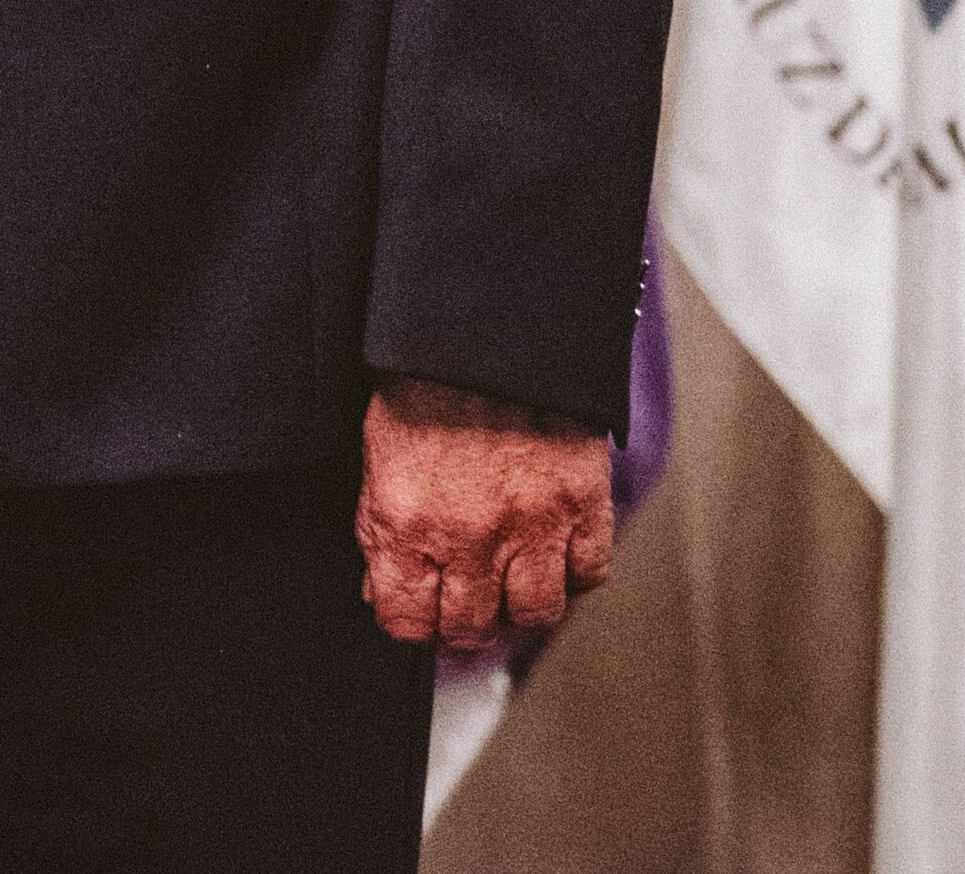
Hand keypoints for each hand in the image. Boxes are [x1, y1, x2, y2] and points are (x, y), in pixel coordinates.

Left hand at [357, 379, 616, 646]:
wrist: (486, 335)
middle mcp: (470, 537)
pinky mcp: (582, 506)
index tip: (414, 609)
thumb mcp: (376, 458)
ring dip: (518, 605)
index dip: (408, 621)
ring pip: (533, 613)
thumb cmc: (423, 385)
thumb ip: (379, 531)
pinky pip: (588, 574)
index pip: (406, 622)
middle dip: (461, 621)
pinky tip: (554, 555)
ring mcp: (532, 526)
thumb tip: (381, 587)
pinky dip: (573, 574)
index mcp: (407, 524)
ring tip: (508, 581)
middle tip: (463, 598)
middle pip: (471, 628)